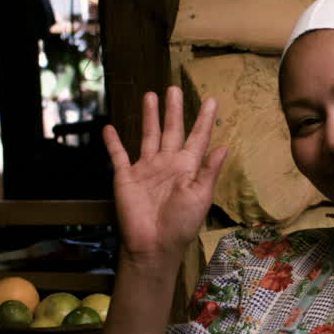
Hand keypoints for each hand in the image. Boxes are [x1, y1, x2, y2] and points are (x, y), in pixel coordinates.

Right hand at [103, 86, 227, 264]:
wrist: (153, 245)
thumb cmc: (181, 224)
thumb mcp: (200, 196)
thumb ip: (209, 170)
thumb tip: (225, 146)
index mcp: (188, 167)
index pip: (198, 137)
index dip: (205, 119)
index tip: (212, 100)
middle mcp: (168, 163)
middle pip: (171, 130)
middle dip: (173, 110)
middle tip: (174, 88)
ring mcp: (146, 168)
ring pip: (148, 135)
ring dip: (149, 116)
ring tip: (150, 95)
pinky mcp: (126, 176)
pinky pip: (118, 155)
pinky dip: (112, 142)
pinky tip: (108, 127)